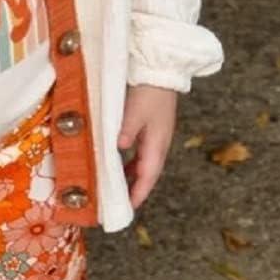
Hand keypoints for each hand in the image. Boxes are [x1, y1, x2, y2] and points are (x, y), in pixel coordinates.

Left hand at [118, 84, 177, 208]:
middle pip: (147, 175)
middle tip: (119, 205)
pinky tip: (120, 164)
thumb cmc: (149, 91)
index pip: (147, 176)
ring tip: (116, 189)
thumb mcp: (135, 111)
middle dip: (135, 191)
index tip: (128, 208)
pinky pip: (142, 154)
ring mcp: (157, 138)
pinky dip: (131, 164)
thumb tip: (118, 148)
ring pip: (144, 165)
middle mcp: (159, 145)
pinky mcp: (152, 130)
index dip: (138, 194)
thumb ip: (126, 130)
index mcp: (157, 144)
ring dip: (132, 178)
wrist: (162, 71)